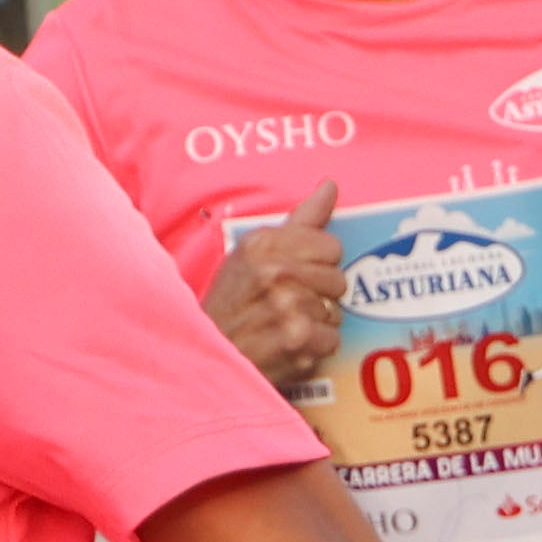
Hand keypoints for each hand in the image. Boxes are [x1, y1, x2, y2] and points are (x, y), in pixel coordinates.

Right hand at [207, 184, 343, 387]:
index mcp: (262, 244)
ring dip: (316, 323)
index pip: (331, 245)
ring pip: (336, 312)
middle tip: (287, 305)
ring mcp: (288, 308)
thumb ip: (299, 221)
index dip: (318, 263)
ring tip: (284, 326)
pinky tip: (288, 346)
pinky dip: (314, 348)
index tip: (295, 275)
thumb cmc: (230, 304)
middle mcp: (275, 272)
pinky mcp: (297, 343)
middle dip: (319, 294)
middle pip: (338, 279)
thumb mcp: (251, 254)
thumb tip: (330, 185)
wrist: (203, 355)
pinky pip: (332, 340)